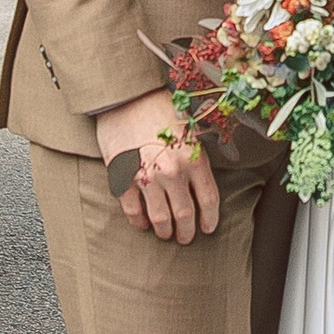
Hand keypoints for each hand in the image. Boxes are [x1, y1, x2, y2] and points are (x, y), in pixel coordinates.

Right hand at [96, 87, 220, 243]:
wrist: (126, 95)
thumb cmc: (160, 107)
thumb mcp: (189, 129)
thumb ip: (197, 156)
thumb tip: (203, 182)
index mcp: (194, 159)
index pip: (209, 200)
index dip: (210, 219)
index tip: (207, 228)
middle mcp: (173, 171)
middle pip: (185, 215)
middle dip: (187, 232)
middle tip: (185, 238)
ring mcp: (148, 176)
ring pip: (160, 219)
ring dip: (164, 231)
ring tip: (165, 233)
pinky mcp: (123, 178)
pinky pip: (133, 211)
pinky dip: (139, 222)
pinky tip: (142, 224)